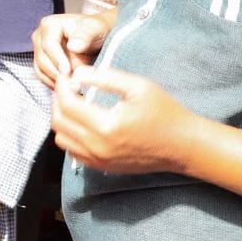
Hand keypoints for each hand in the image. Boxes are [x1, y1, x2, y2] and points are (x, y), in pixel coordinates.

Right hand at [31, 11, 113, 89]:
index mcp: (50, 24)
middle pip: (42, 59)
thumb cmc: (98, 29)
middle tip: (74, 83)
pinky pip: (43, 76)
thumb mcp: (96, 28)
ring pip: (41, 70)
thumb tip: (73, 46)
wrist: (98, 36)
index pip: (48, 44)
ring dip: (57, 79)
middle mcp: (40, 36)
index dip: (57, 59)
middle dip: (58, 72)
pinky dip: (55, 83)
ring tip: (75, 85)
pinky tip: (69, 86)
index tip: (68, 71)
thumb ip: (86, 35)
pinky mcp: (42, 62)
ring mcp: (39, 50)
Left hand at [52, 65, 199, 173]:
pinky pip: (72, 151)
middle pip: (58, 122)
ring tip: (74, 102)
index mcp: (106, 126)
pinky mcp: (102, 167)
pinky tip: (82, 121)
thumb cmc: (164, 112)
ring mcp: (99, 160)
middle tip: (68, 87)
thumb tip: (76, 73)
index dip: (62, 86)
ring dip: (61, 118)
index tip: (67, 75)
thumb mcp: (138, 86)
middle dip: (58, 100)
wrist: (183, 145)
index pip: (66, 104)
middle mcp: (98, 147)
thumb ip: (105, 78)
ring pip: (61, 139)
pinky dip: (70, 135)